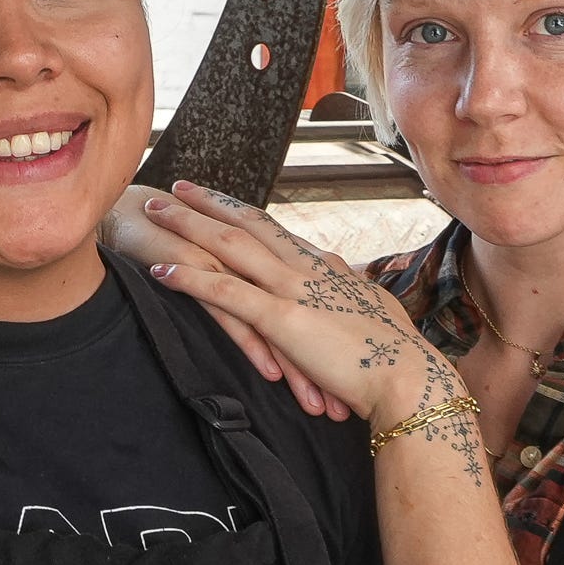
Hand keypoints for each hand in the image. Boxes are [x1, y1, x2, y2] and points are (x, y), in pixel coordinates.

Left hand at [114, 180, 447, 428]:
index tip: (215, 199)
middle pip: (247, 224)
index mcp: (324, 268)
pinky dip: (191, 279)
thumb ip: (354, 291)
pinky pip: (227, 293)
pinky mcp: (283, 320)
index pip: (274, 230)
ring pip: (230, 246)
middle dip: (207, 203)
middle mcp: (306, 268)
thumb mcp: (373, 313)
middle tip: (174, 186)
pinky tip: (161, 270)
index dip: (240, 212)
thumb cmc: (396, 356)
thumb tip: (346, 272)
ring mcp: (293, 290)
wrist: (409, 378)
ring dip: (188, 226)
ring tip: (154, 211)